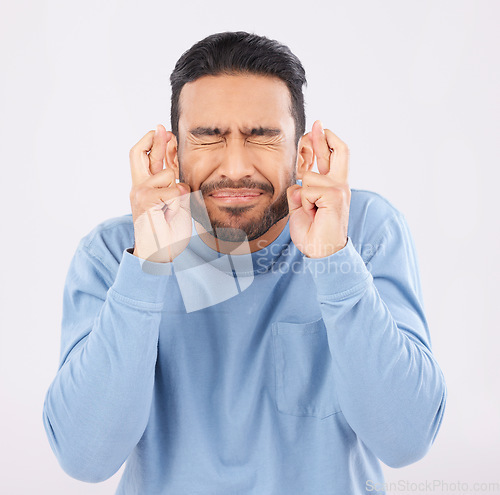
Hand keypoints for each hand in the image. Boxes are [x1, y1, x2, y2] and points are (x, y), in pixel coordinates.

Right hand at [129, 124, 190, 262]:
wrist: (158, 253)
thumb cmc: (167, 230)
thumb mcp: (175, 200)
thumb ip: (174, 180)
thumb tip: (177, 157)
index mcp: (146, 186)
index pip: (148, 157)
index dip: (157, 142)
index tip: (166, 131)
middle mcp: (139, 186)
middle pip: (138, 153)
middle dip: (153, 139)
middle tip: (162, 128)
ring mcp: (139, 192)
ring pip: (168, 175)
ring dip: (178, 191)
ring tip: (172, 210)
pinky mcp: (145, 200)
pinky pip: (173, 191)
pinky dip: (178, 204)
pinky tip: (170, 215)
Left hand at [286, 120, 350, 258]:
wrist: (321, 253)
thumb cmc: (312, 233)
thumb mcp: (301, 206)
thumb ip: (300, 190)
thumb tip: (297, 179)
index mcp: (332, 187)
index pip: (330, 158)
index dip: (320, 144)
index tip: (310, 132)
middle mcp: (339, 185)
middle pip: (339, 150)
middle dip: (323, 137)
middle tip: (315, 123)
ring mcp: (339, 189)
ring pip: (309, 176)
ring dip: (303, 195)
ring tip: (310, 212)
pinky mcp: (336, 195)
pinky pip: (308, 188)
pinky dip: (304, 202)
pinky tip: (313, 214)